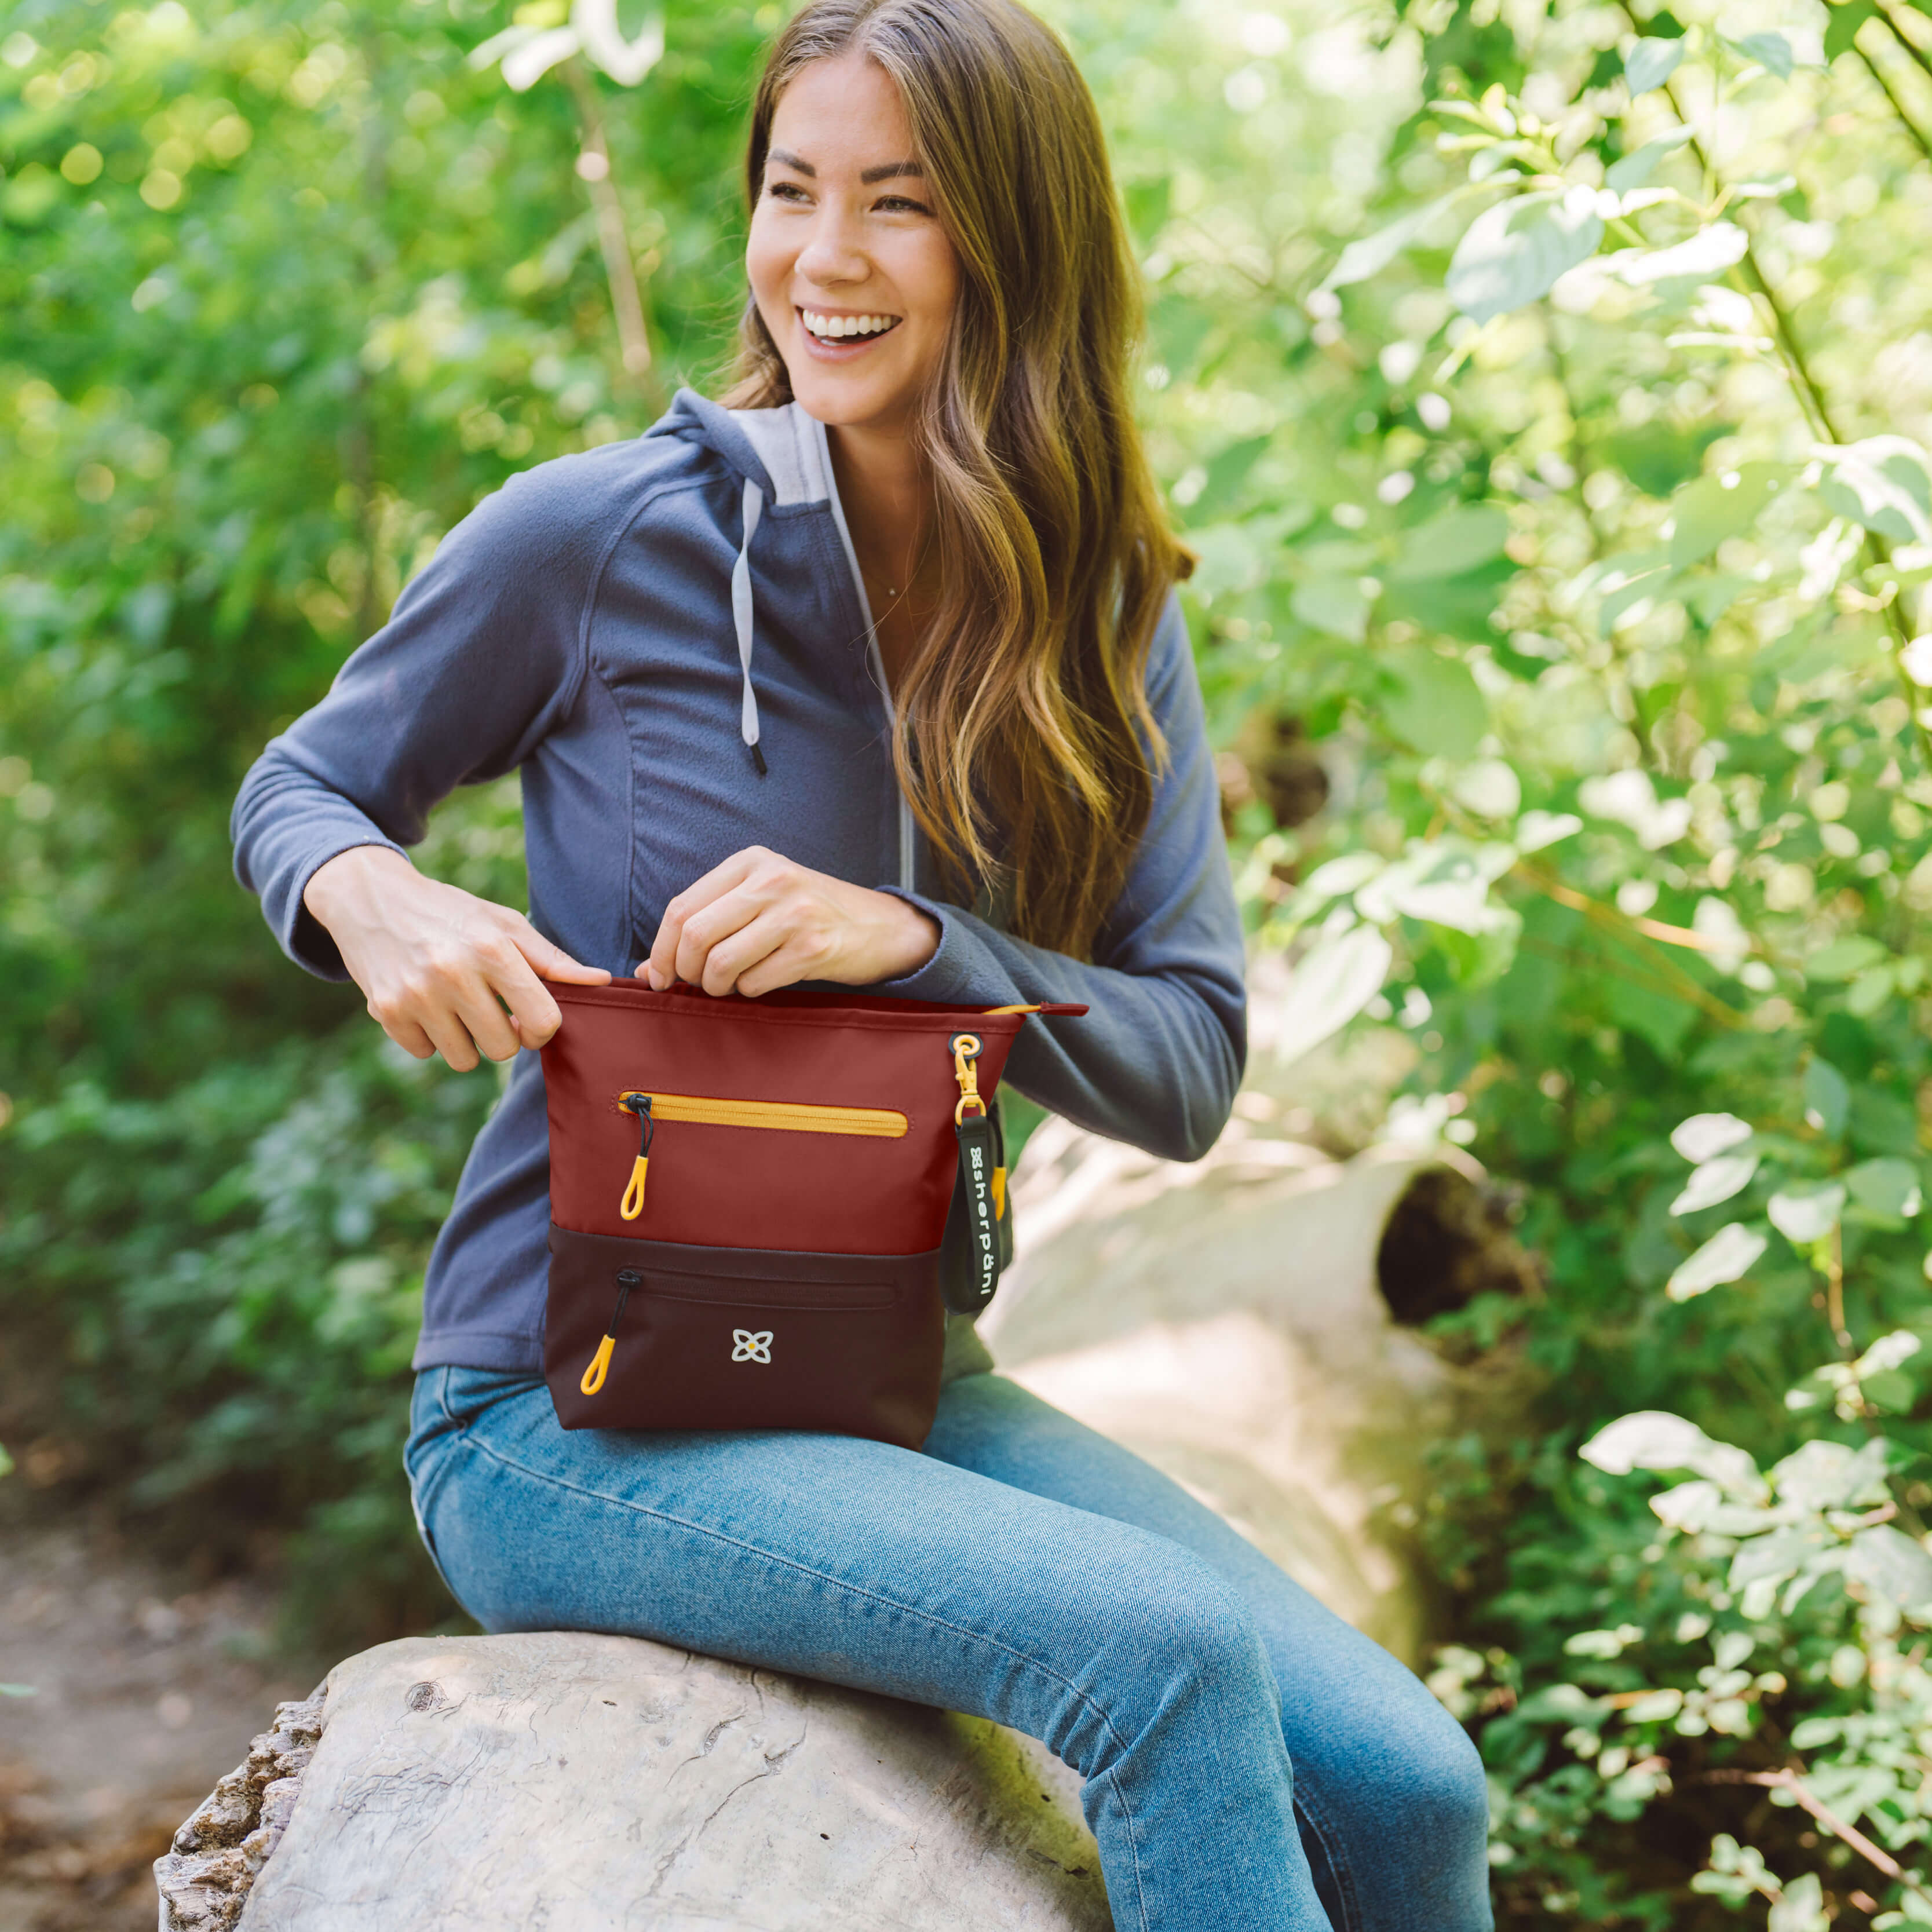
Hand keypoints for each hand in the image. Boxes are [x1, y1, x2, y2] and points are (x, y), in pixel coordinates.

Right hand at [303, 845, 610, 1069]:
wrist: (371, 899)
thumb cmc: (451, 913)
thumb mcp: (503, 924)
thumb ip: (552, 959)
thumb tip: (602, 981)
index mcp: (492, 949)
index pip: (542, 1020)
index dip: (542, 1028)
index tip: (531, 1019)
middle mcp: (453, 973)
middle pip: (503, 1048)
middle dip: (503, 1035)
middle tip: (489, 1010)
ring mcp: (416, 995)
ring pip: (464, 1059)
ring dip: (466, 1041)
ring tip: (456, 1006)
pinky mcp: (386, 1011)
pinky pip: (425, 1053)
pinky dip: (429, 1037)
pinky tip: (424, 1004)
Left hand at [643, 846, 939, 996]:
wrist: (878, 927)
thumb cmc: (807, 914)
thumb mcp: (758, 901)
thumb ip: (705, 924)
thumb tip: (647, 969)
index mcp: (751, 862)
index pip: (681, 907)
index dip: (661, 948)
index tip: (657, 975)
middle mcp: (772, 880)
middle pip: (695, 935)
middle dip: (684, 971)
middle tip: (694, 984)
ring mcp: (794, 913)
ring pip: (721, 963)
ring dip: (716, 986)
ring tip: (728, 984)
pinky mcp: (813, 947)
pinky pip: (755, 982)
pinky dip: (748, 991)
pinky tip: (761, 981)